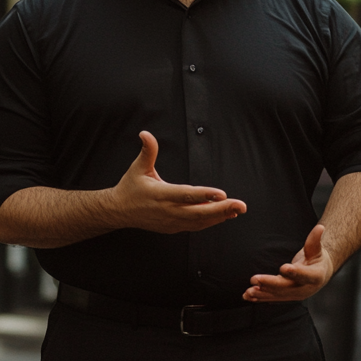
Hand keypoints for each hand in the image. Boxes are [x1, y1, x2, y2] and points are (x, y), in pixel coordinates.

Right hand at [110, 131, 246, 233]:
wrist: (119, 211)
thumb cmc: (130, 187)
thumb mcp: (138, 168)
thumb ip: (147, 151)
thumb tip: (145, 133)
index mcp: (160, 194)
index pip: (186, 195)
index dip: (204, 195)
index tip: (222, 194)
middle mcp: (168, 210)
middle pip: (198, 212)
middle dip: (222, 209)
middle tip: (240, 205)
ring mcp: (171, 221)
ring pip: (200, 221)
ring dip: (220, 216)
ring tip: (237, 210)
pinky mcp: (174, 227)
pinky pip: (196, 226)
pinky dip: (211, 221)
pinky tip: (225, 215)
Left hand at [243, 224, 335, 301]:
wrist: (319, 274)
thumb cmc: (317, 259)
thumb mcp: (317, 249)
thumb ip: (315, 240)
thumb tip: (320, 228)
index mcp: (315, 276)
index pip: (305, 275)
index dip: (295, 272)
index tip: (283, 268)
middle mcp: (305, 289)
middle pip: (287, 287)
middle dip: (270, 283)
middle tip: (255, 279)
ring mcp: (295, 295)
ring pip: (277, 295)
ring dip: (262, 293)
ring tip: (248, 291)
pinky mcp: (286, 297)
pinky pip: (272, 298)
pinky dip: (260, 297)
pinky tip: (248, 296)